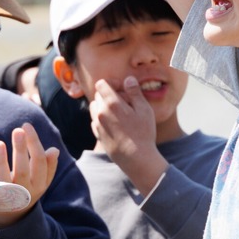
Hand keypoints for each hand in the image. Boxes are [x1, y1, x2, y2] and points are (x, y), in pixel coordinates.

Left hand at [0, 123, 58, 227]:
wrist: (11, 216)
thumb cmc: (27, 188)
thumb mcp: (40, 179)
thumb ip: (47, 165)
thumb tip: (54, 150)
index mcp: (38, 184)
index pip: (39, 162)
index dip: (34, 143)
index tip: (26, 125)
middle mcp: (23, 192)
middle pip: (22, 170)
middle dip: (21, 150)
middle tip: (17, 130)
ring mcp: (6, 197)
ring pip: (3, 180)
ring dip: (1, 161)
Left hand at [90, 77, 166, 194]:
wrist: (136, 159)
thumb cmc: (143, 133)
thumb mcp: (144, 110)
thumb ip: (135, 92)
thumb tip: (128, 79)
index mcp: (112, 103)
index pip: (101, 84)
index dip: (112, 83)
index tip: (122, 89)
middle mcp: (101, 112)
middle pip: (98, 95)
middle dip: (109, 95)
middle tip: (124, 102)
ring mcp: (97, 125)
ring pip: (95, 108)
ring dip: (104, 106)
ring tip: (119, 113)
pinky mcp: (98, 135)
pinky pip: (95, 121)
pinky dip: (102, 119)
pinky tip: (115, 125)